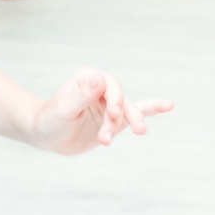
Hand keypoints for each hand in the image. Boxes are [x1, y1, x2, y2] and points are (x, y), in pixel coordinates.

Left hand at [29, 67, 172, 153]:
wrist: (46, 136)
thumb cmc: (50, 120)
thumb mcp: (63, 109)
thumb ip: (82, 95)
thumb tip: (99, 80)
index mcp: (89, 77)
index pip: (109, 85)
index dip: (114, 99)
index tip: (112, 114)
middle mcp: (102, 87)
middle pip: (121, 98)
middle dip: (120, 116)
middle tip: (114, 132)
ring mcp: (110, 103)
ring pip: (128, 110)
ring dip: (131, 122)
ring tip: (140, 133)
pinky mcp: (115, 119)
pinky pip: (136, 112)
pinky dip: (152, 109)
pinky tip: (169, 106)